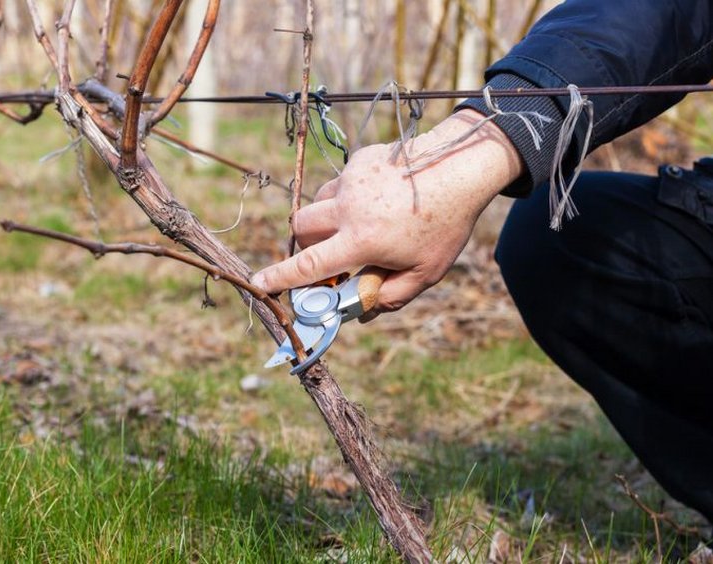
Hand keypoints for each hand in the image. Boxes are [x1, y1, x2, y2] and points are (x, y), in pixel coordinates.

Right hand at [251, 109, 522, 319]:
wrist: (460, 167)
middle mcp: (349, 208)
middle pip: (300, 226)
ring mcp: (351, 181)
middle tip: (328, 253)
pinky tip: (380, 200)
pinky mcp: (359, 161)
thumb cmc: (445, 225)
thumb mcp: (425, 272)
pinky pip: (341, 183)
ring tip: (361, 225)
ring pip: (319, 202)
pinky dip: (349, 197)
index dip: (280, 277)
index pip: (310, 265)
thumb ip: (390, 296)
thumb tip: (363, 312)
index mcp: (361, 240)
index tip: (258, 283)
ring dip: (327, 219)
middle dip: (305, 243)